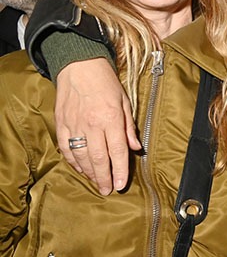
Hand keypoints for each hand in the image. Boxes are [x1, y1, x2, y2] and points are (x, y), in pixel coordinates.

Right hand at [55, 58, 140, 193]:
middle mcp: (91, 124)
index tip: (121, 185)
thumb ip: (129, 127)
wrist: (79, 66)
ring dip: (89, 173)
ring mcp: (74, 124)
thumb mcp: (125, 102)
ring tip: (97, 182)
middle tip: (108, 190)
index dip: (119, 170)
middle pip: (98, 158)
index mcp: (110, 118)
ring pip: (81, 156)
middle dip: (104, 177)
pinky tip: (81, 169)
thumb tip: (136, 148)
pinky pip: (66, 148)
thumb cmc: (106, 83)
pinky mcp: (61, 123)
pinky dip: (73, 161)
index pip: (116, 151)